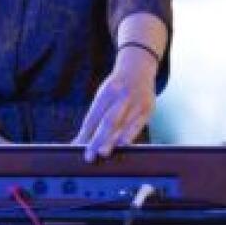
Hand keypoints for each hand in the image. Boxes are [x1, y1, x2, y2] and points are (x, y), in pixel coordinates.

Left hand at [72, 47, 157, 161]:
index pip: (94, 115)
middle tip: (89, 156)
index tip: (77, 147)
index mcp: (108, 91)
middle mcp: (122, 96)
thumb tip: (82, 139)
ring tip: (103, 153)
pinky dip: (129, 137)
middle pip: (108, 121)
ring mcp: (137, 103)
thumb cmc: (116, 87)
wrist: (139, 68)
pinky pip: (138, 126)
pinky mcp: (148, 109)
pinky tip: (122, 146)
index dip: (86, 133)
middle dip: (98, 140)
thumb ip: (96, 116)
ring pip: (123, 126)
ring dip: (112, 141)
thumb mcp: (104, 94)